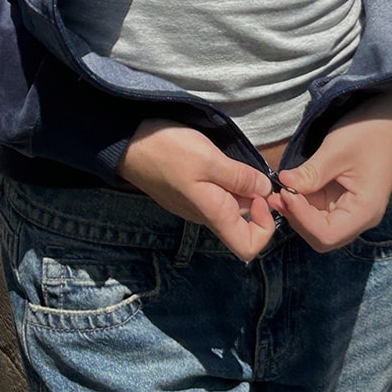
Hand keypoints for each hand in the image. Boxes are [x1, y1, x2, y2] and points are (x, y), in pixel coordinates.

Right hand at [118, 119, 275, 261]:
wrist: (126, 144)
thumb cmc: (168, 150)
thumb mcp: (209, 159)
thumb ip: (239, 177)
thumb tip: (265, 190)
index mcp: (213, 213)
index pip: (249, 247)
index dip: (264, 227)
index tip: (261, 196)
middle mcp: (205, 216)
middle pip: (241, 224)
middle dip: (256, 200)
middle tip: (254, 171)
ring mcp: (194, 205)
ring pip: (229, 206)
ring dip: (240, 188)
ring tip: (235, 163)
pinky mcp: (187, 192)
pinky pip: (215, 195)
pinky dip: (225, 182)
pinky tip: (220, 162)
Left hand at [272, 87, 391, 252]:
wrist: (389, 117)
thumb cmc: (368, 132)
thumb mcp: (335, 151)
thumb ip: (310, 174)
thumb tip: (283, 185)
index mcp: (365, 211)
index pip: (327, 235)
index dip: (301, 219)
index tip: (285, 194)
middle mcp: (360, 217)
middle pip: (322, 236)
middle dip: (296, 218)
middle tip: (275, 195)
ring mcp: (352, 208)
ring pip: (318, 224)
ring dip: (297, 211)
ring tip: (278, 191)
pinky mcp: (344, 198)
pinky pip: (320, 209)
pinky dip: (303, 202)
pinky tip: (290, 187)